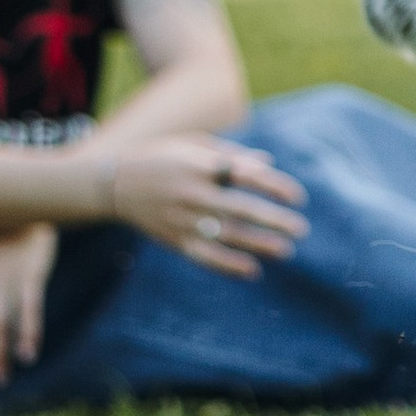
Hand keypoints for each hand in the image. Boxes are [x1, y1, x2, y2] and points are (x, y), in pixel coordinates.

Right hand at [93, 130, 306, 277]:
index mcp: (200, 164)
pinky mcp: (174, 240)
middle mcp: (192, 193)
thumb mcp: (194, 145)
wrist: (114, 182)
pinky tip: (253, 271)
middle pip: (240, 208)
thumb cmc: (162, 157)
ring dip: (258, 244)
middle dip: (273, 219)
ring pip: (226, 235)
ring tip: (286, 250)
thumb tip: (267, 163)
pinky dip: (228, 265)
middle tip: (301, 228)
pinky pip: (204, 257)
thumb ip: (231, 154)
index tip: (298, 197)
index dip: (274, 185)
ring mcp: (182, 219)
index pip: (245, 175)